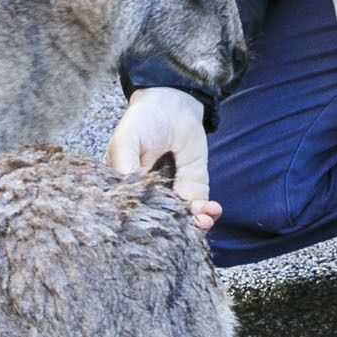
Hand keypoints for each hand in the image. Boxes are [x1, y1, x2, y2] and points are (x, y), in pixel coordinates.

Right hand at [107, 87, 219, 229]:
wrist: (173, 102)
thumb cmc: (141, 121)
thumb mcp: (125, 141)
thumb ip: (125, 166)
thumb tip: (129, 196)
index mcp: (126, 189)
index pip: (132, 215)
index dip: (143, 227)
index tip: (153, 232)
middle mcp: (148, 197)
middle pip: (158, 223)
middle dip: (172, 232)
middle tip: (181, 233)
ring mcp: (171, 194)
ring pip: (180, 220)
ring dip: (193, 225)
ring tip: (202, 222)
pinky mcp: (192, 188)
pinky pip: (199, 207)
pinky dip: (207, 213)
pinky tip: (211, 211)